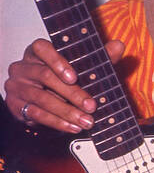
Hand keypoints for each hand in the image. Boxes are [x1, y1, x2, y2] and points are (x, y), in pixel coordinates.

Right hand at [4, 38, 121, 131]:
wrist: (42, 104)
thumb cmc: (62, 81)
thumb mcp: (81, 68)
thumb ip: (99, 57)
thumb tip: (119, 46)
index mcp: (37, 53)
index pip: (41, 48)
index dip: (57, 61)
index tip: (74, 77)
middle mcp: (23, 67)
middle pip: (45, 76)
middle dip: (72, 93)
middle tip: (91, 106)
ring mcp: (17, 86)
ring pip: (42, 98)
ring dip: (67, 112)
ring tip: (86, 121)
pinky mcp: (15, 105)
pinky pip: (36, 114)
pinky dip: (57, 122)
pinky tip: (72, 127)